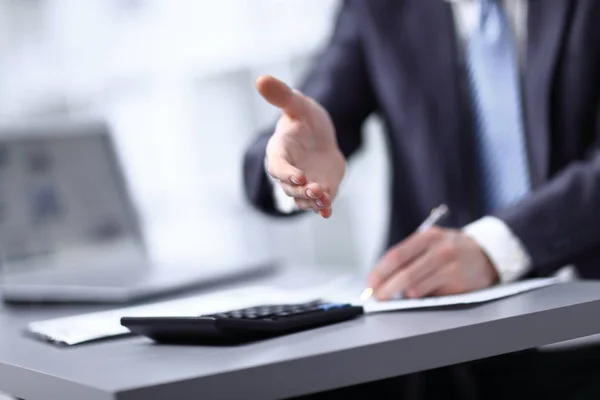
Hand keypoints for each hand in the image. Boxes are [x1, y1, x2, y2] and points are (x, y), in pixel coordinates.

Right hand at [256, 75, 344, 217]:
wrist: (321, 137)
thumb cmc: (305, 119)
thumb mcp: (298, 105)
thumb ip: (281, 96)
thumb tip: (261, 79)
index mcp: (280, 151)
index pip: (277, 166)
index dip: (286, 173)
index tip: (299, 176)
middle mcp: (288, 171)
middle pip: (289, 188)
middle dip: (302, 191)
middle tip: (316, 190)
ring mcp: (303, 184)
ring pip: (302, 199)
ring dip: (312, 202)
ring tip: (324, 200)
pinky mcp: (319, 191)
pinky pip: (317, 203)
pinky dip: (321, 208)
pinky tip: (327, 211)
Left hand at [367, 227, 498, 299]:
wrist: (487, 254)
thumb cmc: (450, 249)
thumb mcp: (431, 242)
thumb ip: (410, 256)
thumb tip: (382, 279)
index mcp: (429, 236)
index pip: (397, 255)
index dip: (380, 272)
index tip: (370, 284)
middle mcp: (441, 250)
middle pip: (405, 275)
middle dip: (386, 290)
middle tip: (378, 298)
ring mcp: (451, 268)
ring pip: (417, 289)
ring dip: (407, 295)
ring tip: (409, 291)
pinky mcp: (459, 285)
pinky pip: (432, 297)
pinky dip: (424, 298)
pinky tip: (429, 291)